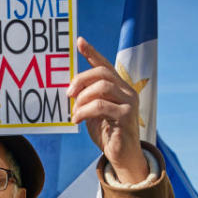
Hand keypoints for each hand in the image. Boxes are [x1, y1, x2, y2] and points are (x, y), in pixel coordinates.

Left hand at [67, 37, 148, 183]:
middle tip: (68, 93)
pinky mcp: (126, 116)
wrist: (122, 156)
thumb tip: (69, 89)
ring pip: (102, 87)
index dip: (92, 53)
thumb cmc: (107, 133)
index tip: (79, 41)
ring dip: (82, 98)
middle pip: (102, 73)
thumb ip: (87, 99)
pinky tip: (77, 119)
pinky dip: (84, 111)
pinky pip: (100, 106)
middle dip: (81, 79)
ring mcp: (129, 102)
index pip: (105, 65)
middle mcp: (127, 91)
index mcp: (119, 87)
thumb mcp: (94, 113)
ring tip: (75, 112)